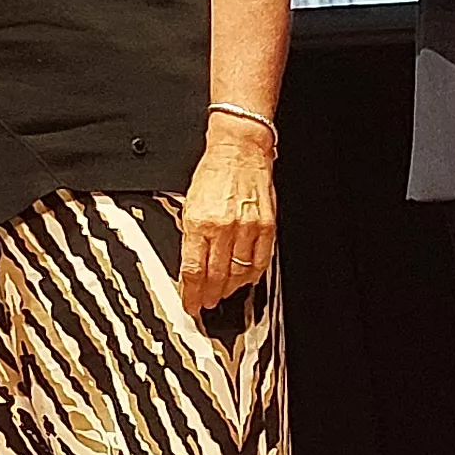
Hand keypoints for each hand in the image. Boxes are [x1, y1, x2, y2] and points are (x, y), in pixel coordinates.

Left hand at [178, 119, 277, 312]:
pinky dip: (251, 275)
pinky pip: (260, 261)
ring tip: (221, 294)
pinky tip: (244, 280)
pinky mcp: (266, 226)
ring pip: (238, 273)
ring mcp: (247, 228)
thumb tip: (190, 263)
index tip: (189, 303)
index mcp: (198, 222)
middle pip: (215, 276)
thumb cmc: (213, 172)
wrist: (239, 150)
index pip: (192, 270)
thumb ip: (190, 234)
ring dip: (228, 288)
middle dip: (208, 295)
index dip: (190, 293)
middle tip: (204, 304)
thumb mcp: (188, 203)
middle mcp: (223, 227)